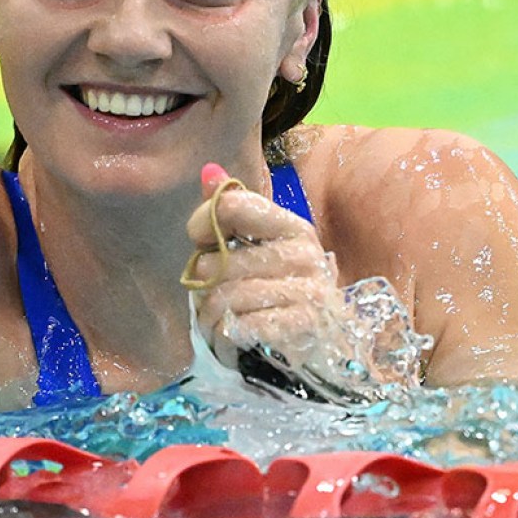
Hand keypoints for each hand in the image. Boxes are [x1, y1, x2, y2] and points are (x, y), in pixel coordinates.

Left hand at [182, 163, 341, 370]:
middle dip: (203, 284)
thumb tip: (208, 171)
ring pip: (225, 296)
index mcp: (293, 227)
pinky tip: (232, 336)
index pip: (232, 205)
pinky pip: (239, 326)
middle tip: (208, 295)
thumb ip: (233, 208)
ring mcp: (308, 292)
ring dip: (210, 314)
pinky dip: (225, 335)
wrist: (318, 347)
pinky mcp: (302, 327)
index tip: (200, 240)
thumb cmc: (277, 290)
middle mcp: (305, 255)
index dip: (203, 222)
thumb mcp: (257, 246)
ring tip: (216, 319)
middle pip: (220, 261)